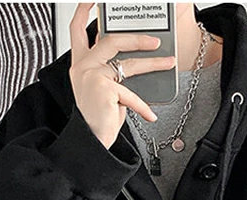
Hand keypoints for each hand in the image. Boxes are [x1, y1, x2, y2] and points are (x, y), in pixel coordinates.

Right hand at [69, 2, 176, 149]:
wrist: (90, 141)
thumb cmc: (97, 117)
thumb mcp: (103, 89)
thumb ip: (111, 70)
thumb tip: (134, 58)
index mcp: (80, 63)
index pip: (78, 29)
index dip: (84, 10)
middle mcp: (83, 66)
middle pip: (112, 40)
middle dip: (137, 38)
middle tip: (155, 41)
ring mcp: (92, 75)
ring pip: (128, 64)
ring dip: (152, 63)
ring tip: (168, 63)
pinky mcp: (104, 88)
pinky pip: (131, 93)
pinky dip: (142, 106)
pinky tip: (151, 115)